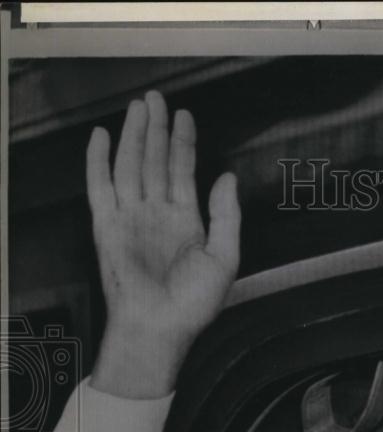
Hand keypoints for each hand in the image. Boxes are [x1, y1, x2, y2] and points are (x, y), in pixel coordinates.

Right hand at [87, 91, 239, 397]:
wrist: (160, 327)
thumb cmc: (193, 303)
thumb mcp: (225, 258)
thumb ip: (227, 216)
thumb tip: (227, 176)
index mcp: (185, 222)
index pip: (182, 172)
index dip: (184, 143)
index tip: (185, 116)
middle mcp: (157, 215)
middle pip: (155, 161)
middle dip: (156, 129)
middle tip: (158, 98)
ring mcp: (131, 218)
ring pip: (130, 166)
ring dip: (133, 136)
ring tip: (138, 107)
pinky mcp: (106, 226)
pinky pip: (99, 187)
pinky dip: (98, 161)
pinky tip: (103, 137)